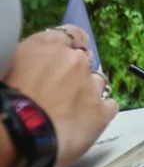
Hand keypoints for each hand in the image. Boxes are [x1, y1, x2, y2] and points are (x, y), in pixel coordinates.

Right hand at [4, 24, 118, 166]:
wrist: (18, 132)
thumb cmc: (6, 99)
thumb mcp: (11, 65)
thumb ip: (33, 59)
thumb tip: (39, 63)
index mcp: (49, 45)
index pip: (74, 34)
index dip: (73, 45)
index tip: (67, 55)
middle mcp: (76, 60)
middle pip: (85, 60)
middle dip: (76, 71)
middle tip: (62, 88)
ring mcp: (93, 86)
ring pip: (99, 82)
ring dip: (89, 90)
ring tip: (73, 107)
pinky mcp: (103, 112)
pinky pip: (110, 105)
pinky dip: (102, 110)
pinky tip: (89, 120)